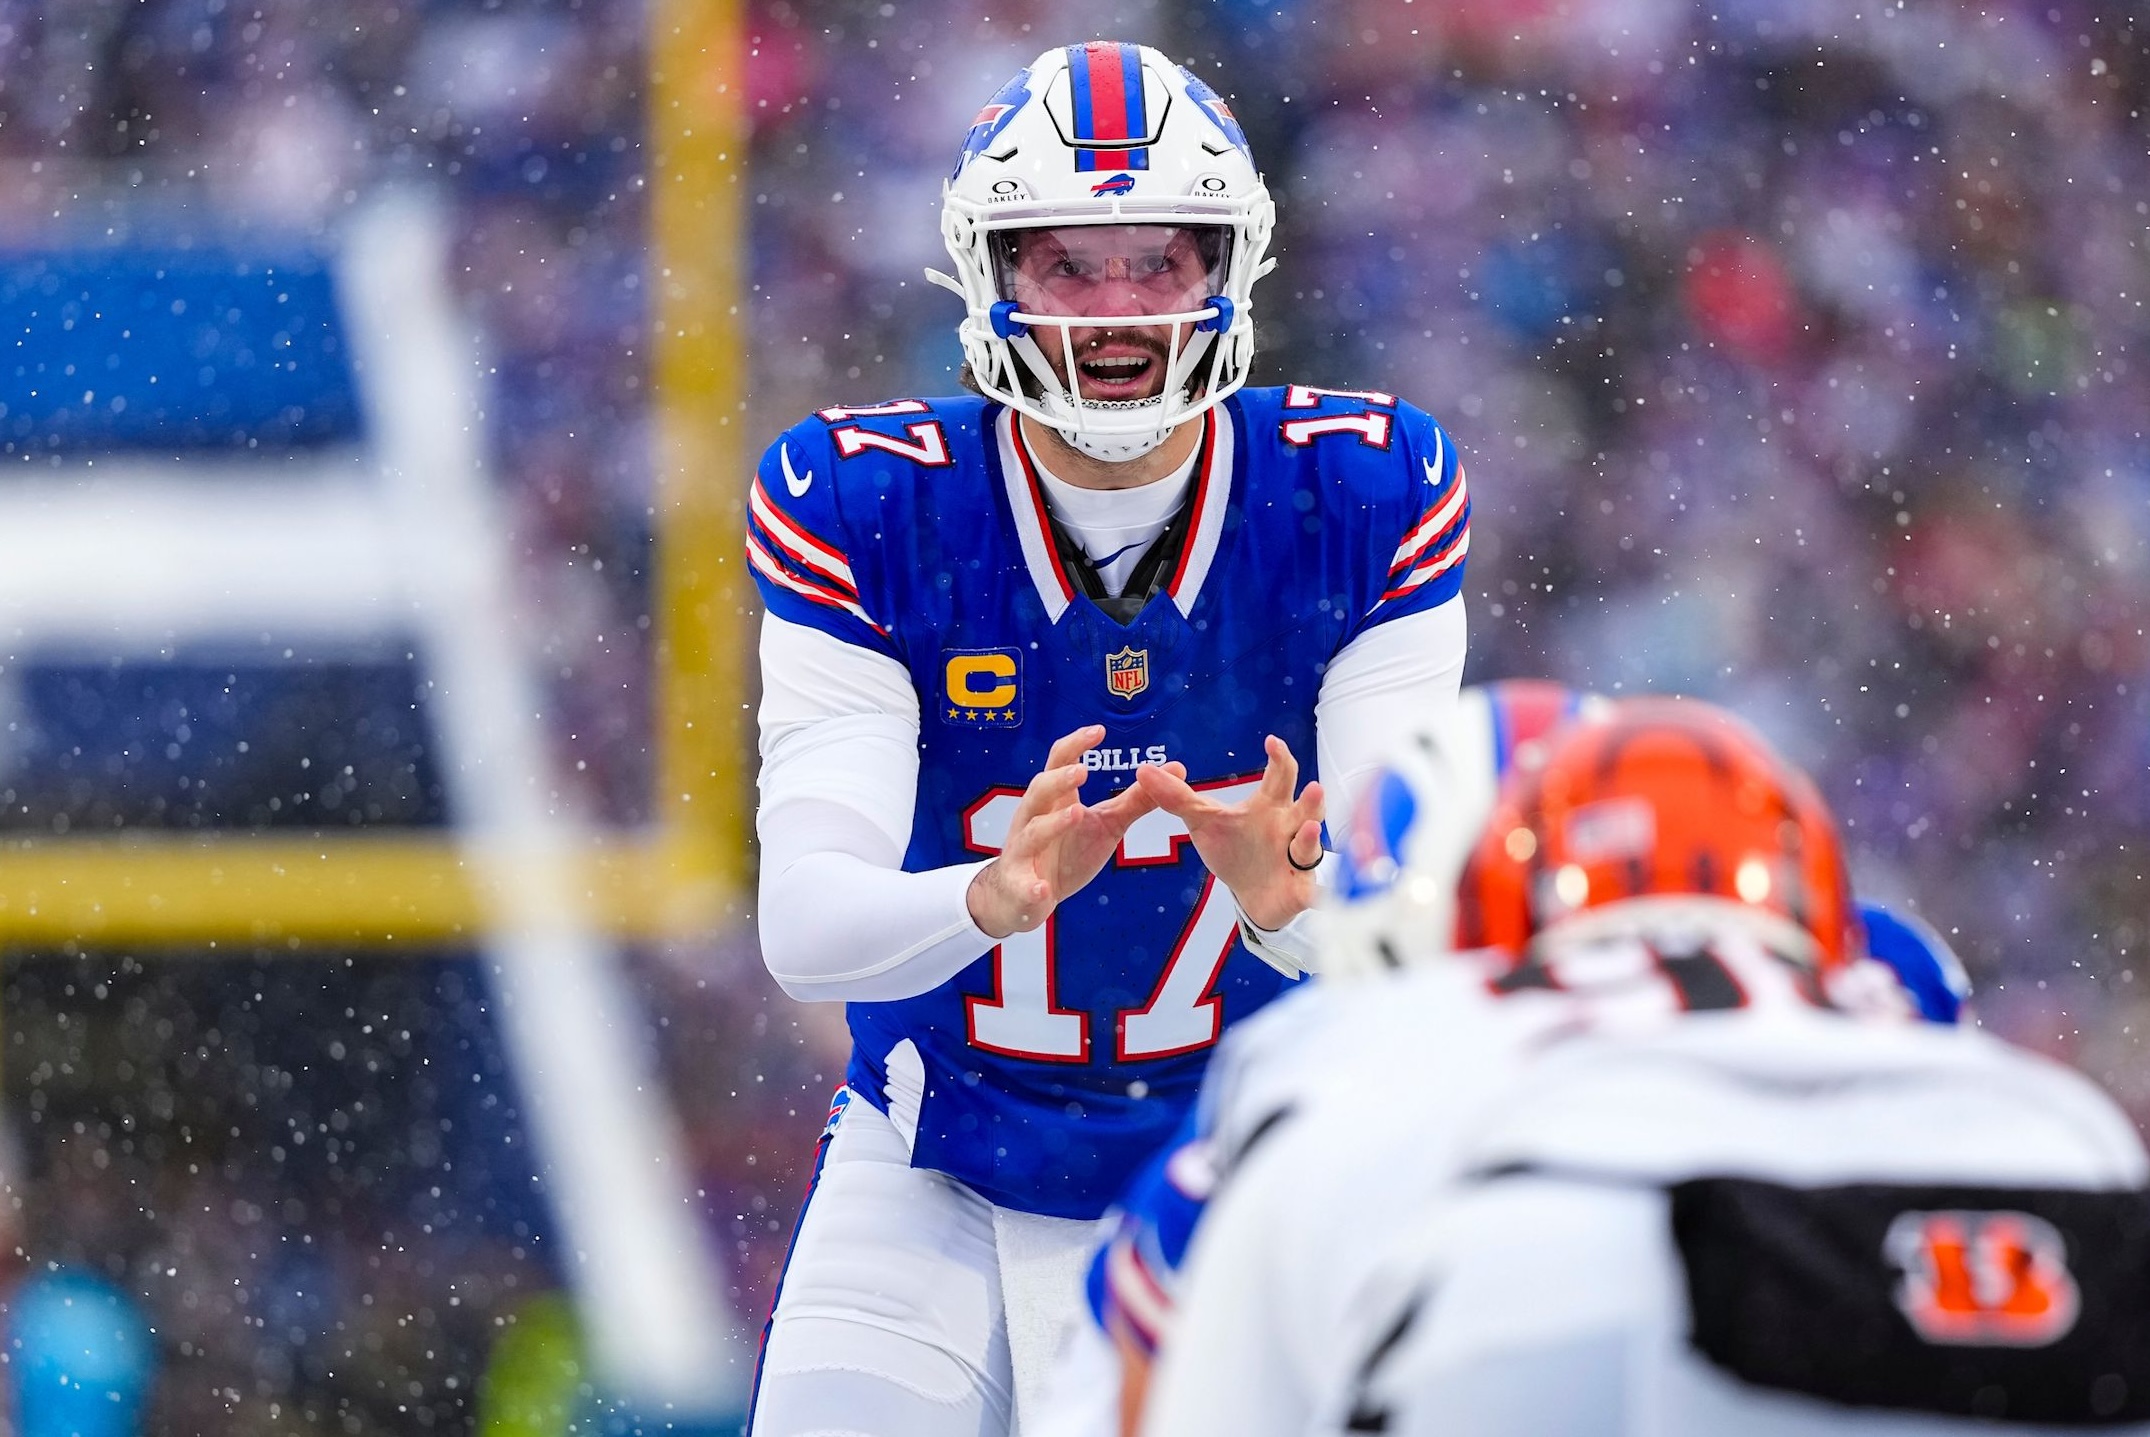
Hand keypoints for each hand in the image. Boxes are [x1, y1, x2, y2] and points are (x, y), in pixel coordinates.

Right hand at [967, 725, 1173, 938]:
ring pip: (1032, 833)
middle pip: (1039, 791)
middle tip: (1082, 772)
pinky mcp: (1019, 886)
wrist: (1024, 896)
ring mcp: (1022, 852)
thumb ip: (1137, 799)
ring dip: (1052, 824)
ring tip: (1076, 815)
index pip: (1060, 763)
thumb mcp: (1106, 823)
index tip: (1099, 731)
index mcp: (1055, 800)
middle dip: (1059, 781)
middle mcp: (1033, 819)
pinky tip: (1043, 890)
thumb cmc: (1066, 851)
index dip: (1076, 745)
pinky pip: (1023, 886)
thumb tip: (1177, 770)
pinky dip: (1032, 887)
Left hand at [1134, 734, 1323, 930]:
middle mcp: (1291, 828)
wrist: (1254, 895)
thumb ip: (1176, 798)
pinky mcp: (1299, 891)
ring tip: (1307, 830)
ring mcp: (1298, 860)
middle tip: (1313, 787)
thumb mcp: (1204, 821)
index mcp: (1269, 806)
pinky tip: (1315, 895)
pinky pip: (1311, 893)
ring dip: (1310, 840)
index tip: (1273, 742)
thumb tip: (1143, 770)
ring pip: (1309, 847)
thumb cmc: (1235, 849)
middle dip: (1311, 800)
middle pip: (1306, 809)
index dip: (1279, 758)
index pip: (1280, 776)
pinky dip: (1313, 894)